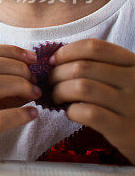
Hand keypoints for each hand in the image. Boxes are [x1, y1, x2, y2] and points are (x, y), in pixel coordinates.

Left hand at [49, 39, 134, 162]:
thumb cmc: (128, 102)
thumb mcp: (123, 78)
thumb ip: (100, 65)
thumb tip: (56, 59)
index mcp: (133, 63)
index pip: (94, 47)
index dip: (66, 52)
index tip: (53, 61)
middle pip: (82, 67)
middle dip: (56, 74)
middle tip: (49, 83)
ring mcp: (131, 104)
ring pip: (82, 88)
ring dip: (59, 91)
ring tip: (56, 97)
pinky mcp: (124, 128)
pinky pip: (88, 113)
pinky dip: (72, 111)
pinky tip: (71, 113)